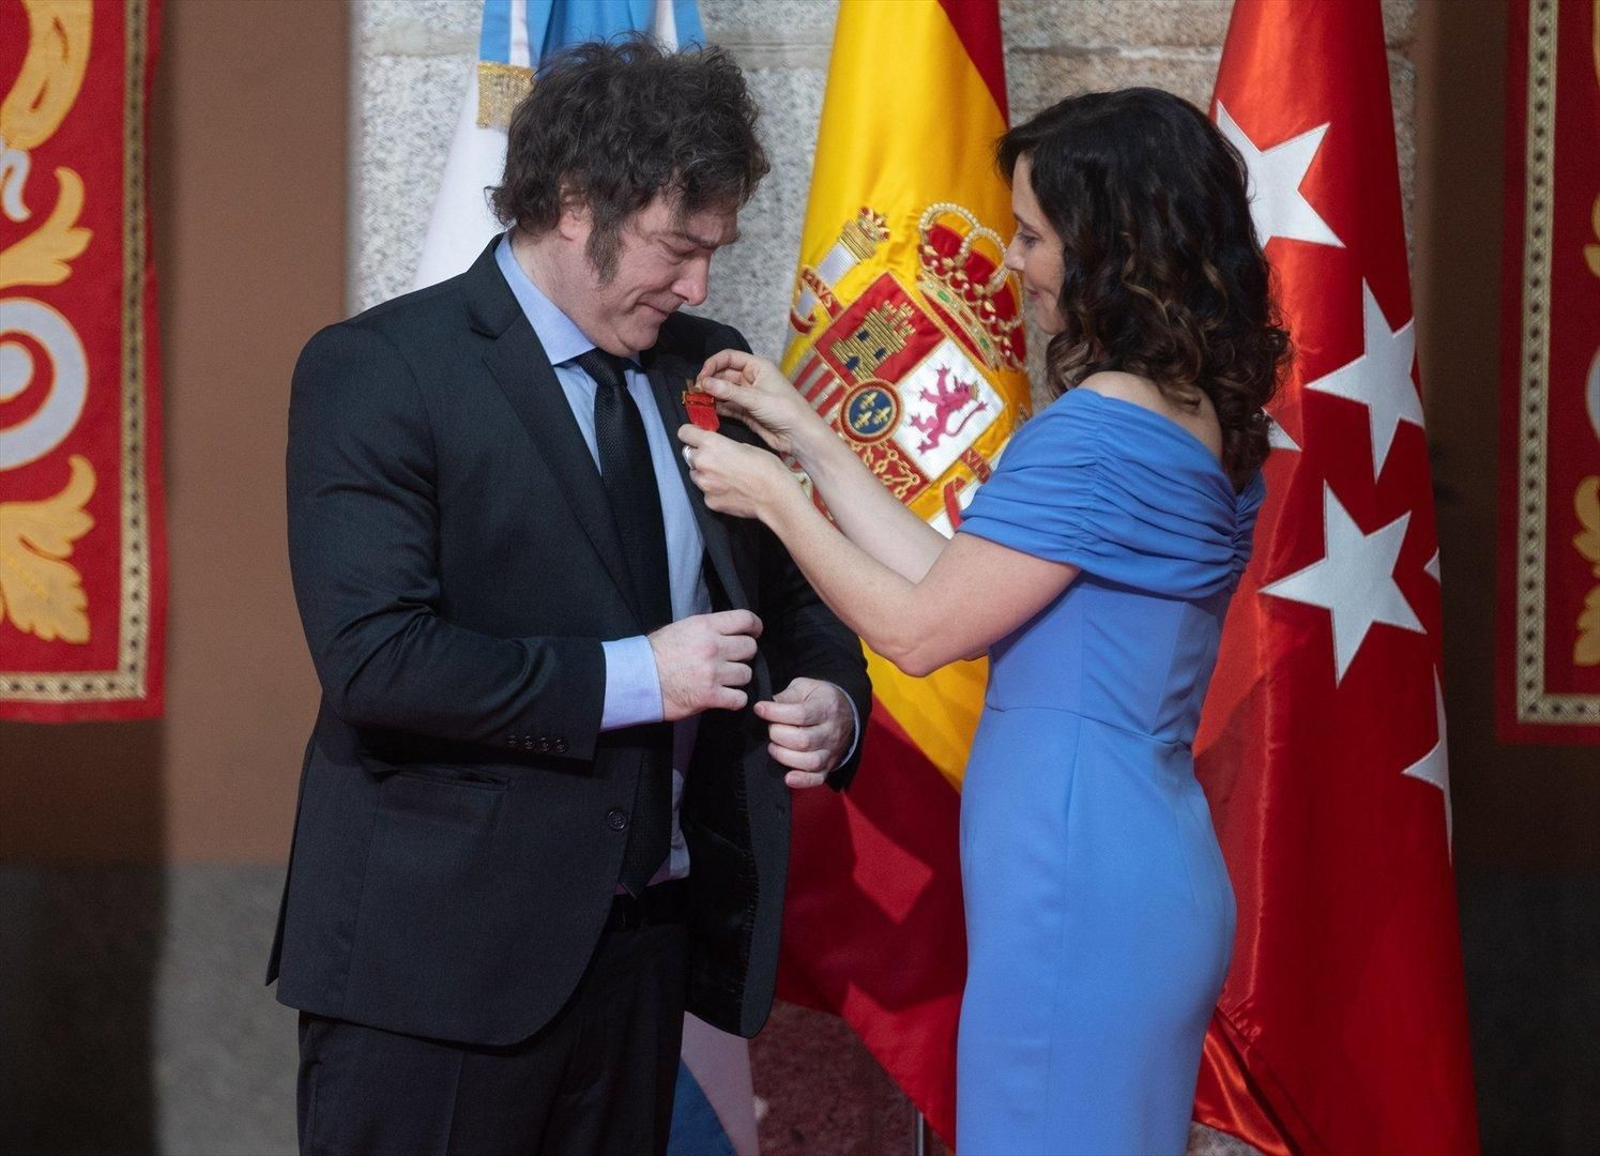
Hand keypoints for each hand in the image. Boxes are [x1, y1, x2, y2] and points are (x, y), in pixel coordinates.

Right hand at [648, 610, 762, 720]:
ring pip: (747, 674)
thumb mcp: (681, 628)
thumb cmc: (655, 654)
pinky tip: (725, 696)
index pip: (745, 619)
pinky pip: (740, 698)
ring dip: (738, 678)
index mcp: (705, 626)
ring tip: (724, 680)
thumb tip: (728, 631)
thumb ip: (707, 629)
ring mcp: (713, 672)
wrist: (638, 679)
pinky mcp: (711, 696)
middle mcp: (713, 647)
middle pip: (750, 648)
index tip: (755, 632)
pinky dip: (735, 699)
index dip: (755, 626)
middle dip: (744, 655)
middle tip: (732, 660)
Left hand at [678, 424, 796, 521]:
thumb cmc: (766, 469)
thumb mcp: (745, 445)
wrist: (774, 496)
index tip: (694, 436)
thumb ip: (723, 446)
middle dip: (701, 456)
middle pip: (689, 455)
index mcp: (711, 444)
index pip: (684, 433)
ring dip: (706, 474)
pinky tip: (730, 490)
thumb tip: (717, 449)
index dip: (690, 434)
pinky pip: (706, 492)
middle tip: (718, 460)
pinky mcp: (709, 501)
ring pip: (696, 475)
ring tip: (726, 477)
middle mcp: (703, 462)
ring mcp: (704, 484)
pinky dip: (714, 491)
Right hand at [697, 350, 824, 459]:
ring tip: (698, 402)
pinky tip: (708, 411)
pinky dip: (718, 408)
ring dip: (712, 396)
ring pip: (724, 392)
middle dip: (710, 381)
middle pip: (724, 375)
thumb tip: (704, 383)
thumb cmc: (783, 409)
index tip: (702, 376)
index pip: (729, 357)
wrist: (799, 435)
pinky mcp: (746, 412)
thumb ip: (728, 391)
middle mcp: (751, 379)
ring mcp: (748, 396)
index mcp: (757, 367)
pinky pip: (728, 407)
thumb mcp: (755, 398)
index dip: (713, 364)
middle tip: (696, 392)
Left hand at [757, 678, 854, 788]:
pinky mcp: (828, 766)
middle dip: (778, 735)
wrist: (847, 714)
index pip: (800, 714)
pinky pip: (817, 778)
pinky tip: (788, 777)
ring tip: (774, 747)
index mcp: (827, 707)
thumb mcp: (806, 688)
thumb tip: (766, 706)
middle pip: (803, 740)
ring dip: (785, 756)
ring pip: (810, 761)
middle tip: (770, 729)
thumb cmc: (821, 700)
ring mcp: (831, 751)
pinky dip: (802, 781)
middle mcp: (831, 731)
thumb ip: (787, 696)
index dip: (776, 713)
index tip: (760, 709)